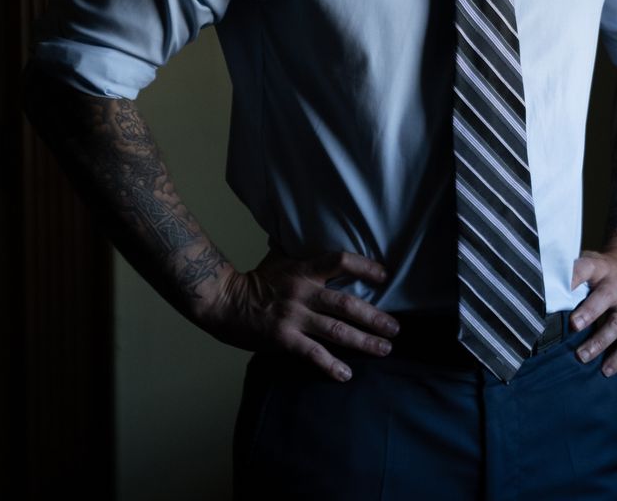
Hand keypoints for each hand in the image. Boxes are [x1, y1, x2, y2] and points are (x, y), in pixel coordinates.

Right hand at [198, 246, 401, 382]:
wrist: (220, 301)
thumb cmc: (253, 280)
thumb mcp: (280, 259)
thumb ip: (303, 256)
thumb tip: (320, 241)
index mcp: (303, 269)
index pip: (340, 261)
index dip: (365, 267)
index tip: (385, 276)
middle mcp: (303, 292)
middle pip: (347, 304)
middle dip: (376, 317)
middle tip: (396, 328)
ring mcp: (293, 317)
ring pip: (337, 331)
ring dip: (364, 341)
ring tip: (385, 349)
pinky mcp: (284, 339)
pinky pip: (313, 354)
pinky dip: (331, 365)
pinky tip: (346, 374)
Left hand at [568, 247, 616, 376]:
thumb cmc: (602, 272)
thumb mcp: (589, 263)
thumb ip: (570, 275)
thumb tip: (538, 292)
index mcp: (599, 267)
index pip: (585, 268)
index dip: (573, 278)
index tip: (556, 289)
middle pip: (605, 297)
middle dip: (590, 311)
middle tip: (574, 325)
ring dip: (599, 341)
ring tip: (582, 356)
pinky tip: (606, 370)